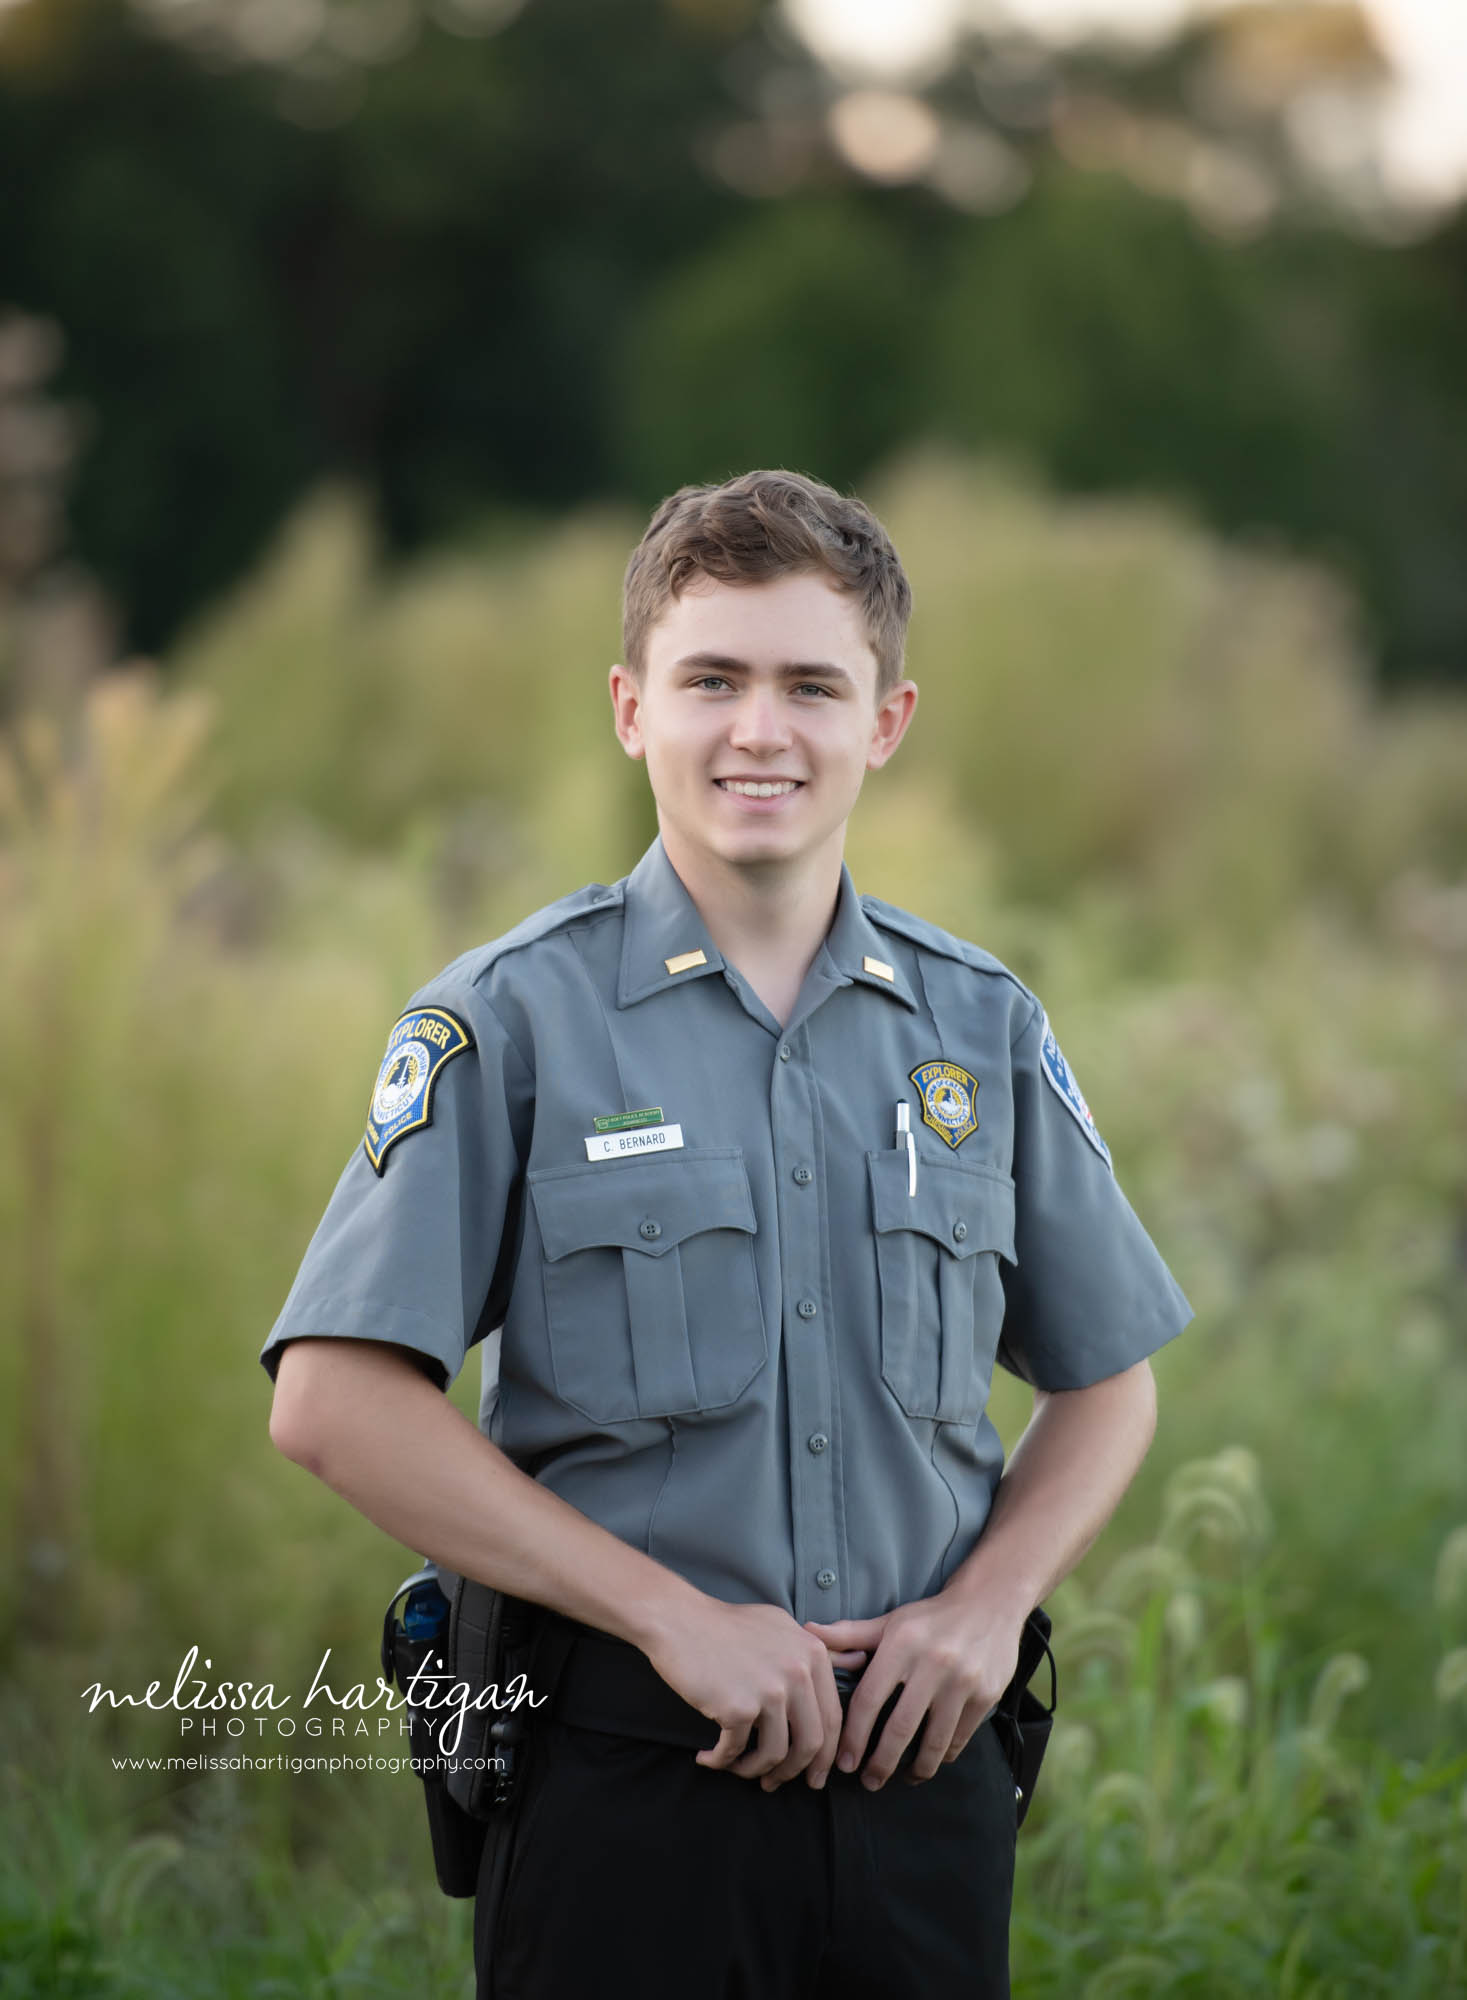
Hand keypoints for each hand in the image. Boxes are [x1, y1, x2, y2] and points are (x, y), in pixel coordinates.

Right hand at [643, 1597, 866, 1790]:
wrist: (678, 1619)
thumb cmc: (726, 1626)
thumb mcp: (781, 1627)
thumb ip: (818, 1648)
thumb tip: (859, 1661)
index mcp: (812, 1654)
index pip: (833, 1717)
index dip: (825, 1754)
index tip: (814, 1773)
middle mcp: (798, 1673)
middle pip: (811, 1743)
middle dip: (795, 1772)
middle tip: (776, 1784)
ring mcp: (769, 1691)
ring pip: (776, 1755)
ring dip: (755, 1771)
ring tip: (737, 1769)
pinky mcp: (738, 1708)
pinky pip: (736, 1752)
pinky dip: (721, 1762)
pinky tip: (708, 1757)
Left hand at [806, 1594, 1022, 1789]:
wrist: (990, 1603)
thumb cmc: (931, 1618)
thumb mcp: (890, 1621)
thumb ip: (850, 1634)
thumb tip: (807, 1632)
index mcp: (901, 1644)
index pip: (869, 1700)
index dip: (853, 1736)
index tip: (845, 1762)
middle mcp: (932, 1663)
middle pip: (900, 1728)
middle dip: (881, 1763)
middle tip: (869, 1782)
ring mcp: (962, 1681)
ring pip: (933, 1741)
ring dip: (915, 1769)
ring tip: (901, 1778)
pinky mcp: (986, 1696)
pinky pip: (959, 1738)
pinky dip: (942, 1756)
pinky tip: (930, 1760)